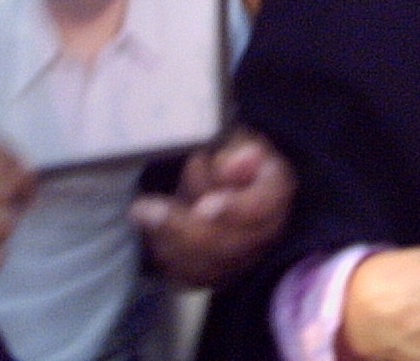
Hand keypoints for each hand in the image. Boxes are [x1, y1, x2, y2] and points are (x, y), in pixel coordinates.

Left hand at [133, 128, 293, 287]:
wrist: (244, 180)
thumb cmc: (240, 158)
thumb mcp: (243, 142)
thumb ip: (240, 152)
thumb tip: (237, 162)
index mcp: (276, 193)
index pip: (259, 208)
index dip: (232, 209)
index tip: (203, 207)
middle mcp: (266, 233)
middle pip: (225, 243)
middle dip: (181, 227)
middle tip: (143, 208)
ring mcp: (244, 258)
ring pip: (206, 264)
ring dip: (170, 240)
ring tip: (143, 214)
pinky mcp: (221, 273)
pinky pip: (193, 277)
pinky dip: (170, 258)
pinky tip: (151, 235)